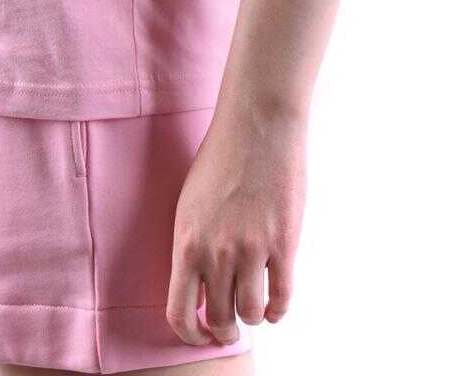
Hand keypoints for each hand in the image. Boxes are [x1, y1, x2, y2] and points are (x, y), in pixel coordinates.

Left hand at [166, 104, 306, 344]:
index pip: (178, 312)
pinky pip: (282, 297)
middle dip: (224, 329)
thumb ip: (193, 245)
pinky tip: (276, 305)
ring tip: (254, 310)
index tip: (199, 336)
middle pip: (219, 319)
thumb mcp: (189, 204)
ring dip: (253, 318)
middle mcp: (216, 252)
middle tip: (230, 326)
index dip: (189, 334)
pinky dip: (279, 310)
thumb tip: (199, 285)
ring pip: (252, 313)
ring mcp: (251, 250)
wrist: (256, 126)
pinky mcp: (283, 244)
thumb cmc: (220, 159)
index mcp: (186, 242)